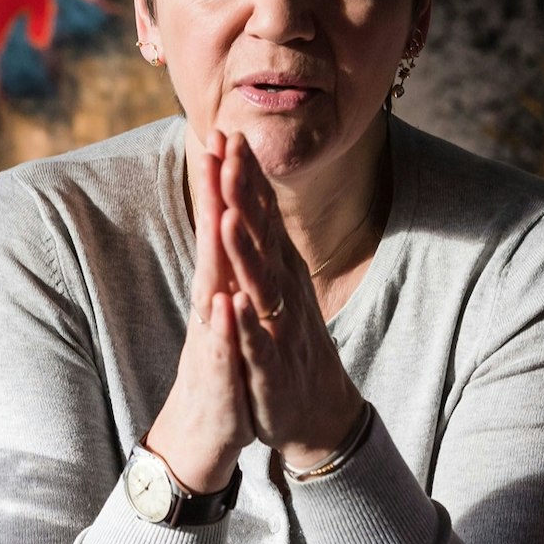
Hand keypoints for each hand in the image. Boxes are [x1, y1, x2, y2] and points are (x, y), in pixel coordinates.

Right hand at [145, 131, 252, 492]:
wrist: (204, 434)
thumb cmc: (223, 367)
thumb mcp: (229, 311)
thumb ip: (227, 267)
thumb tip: (228, 221)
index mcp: (219, 287)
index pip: (219, 225)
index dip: (222, 180)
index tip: (224, 132)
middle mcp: (210, 306)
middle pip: (211, 243)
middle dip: (213, 196)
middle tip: (214, 145)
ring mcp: (213, 340)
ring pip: (214, 290)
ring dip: (217, 254)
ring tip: (220, 213)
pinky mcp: (220, 376)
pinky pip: (224, 349)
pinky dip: (225, 328)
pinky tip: (225, 306)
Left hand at [217, 133, 365, 469]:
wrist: (315, 411)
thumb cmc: (288, 341)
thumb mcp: (276, 285)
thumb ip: (263, 241)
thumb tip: (251, 192)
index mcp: (278, 269)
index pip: (260, 213)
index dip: (245, 174)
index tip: (229, 132)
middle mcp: (281, 290)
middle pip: (260, 235)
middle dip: (243, 194)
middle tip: (227, 150)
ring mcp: (277, 327)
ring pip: (258, 283)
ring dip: (244, 250)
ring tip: (228, 216)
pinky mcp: (269, 367)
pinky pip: (255, 343)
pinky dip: (244, 324)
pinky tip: (231, 304)